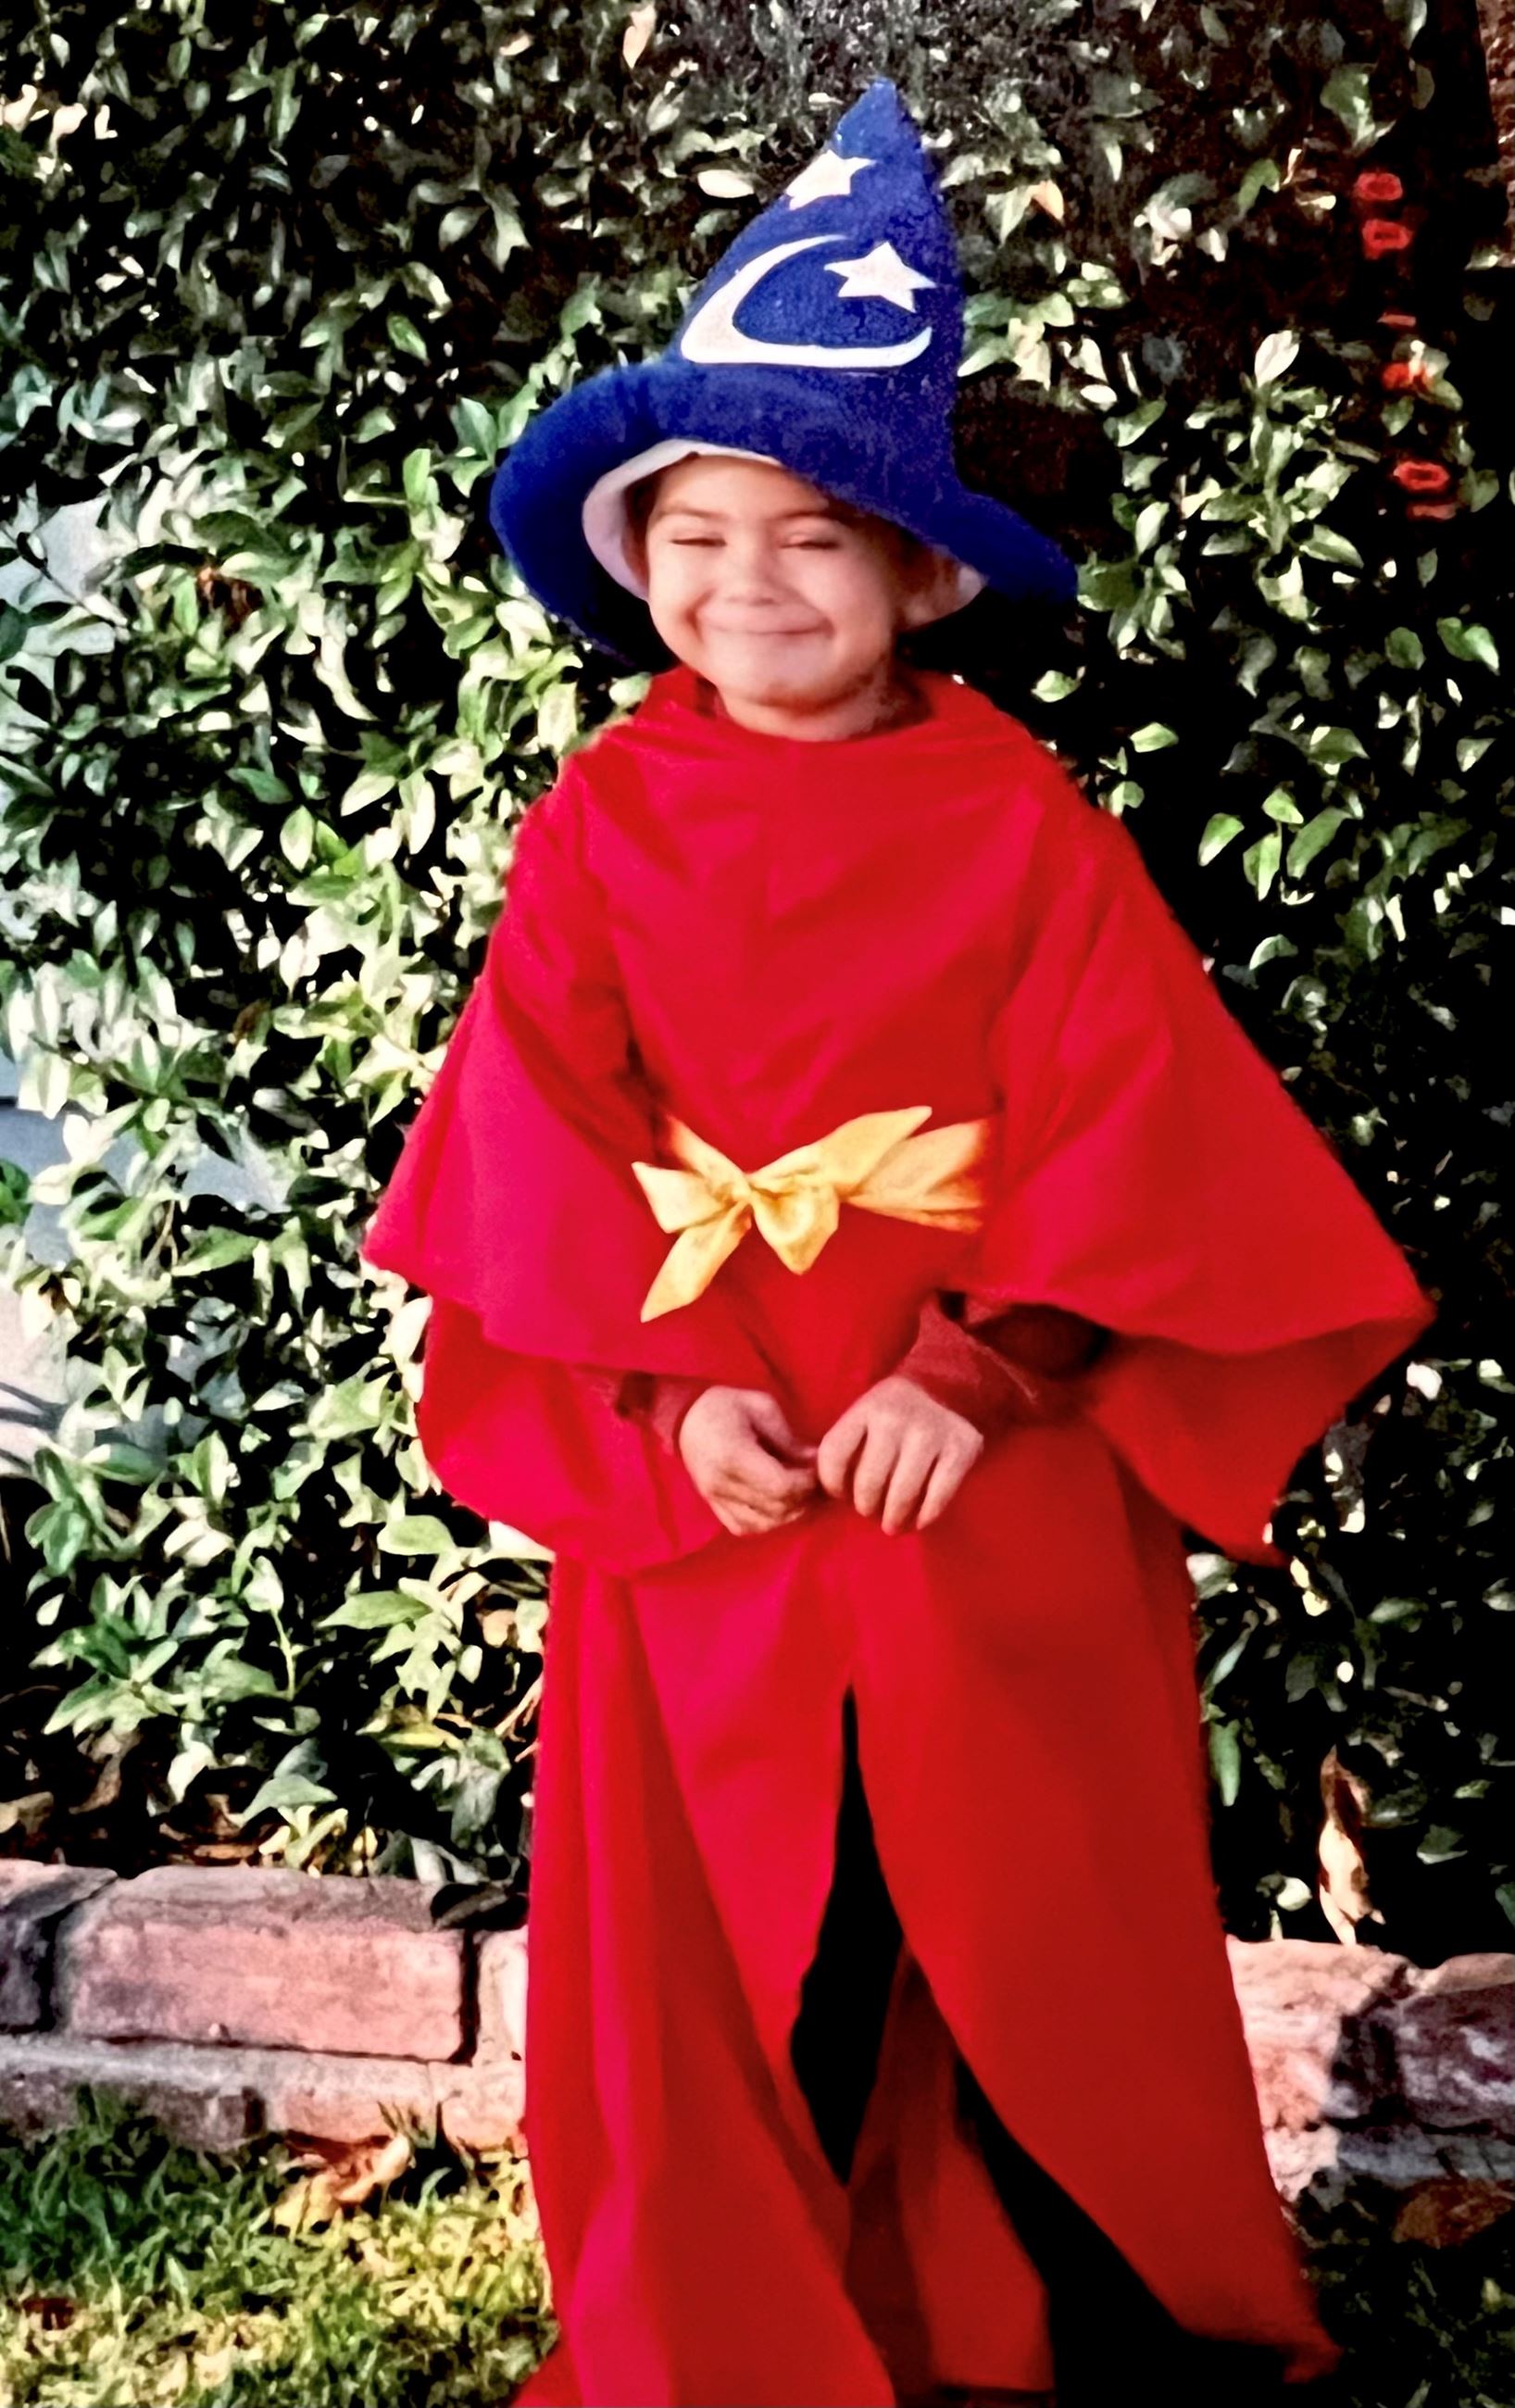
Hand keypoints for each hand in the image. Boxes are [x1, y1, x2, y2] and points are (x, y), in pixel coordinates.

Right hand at [677, 1386, 818, 1537]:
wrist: (687, 1417)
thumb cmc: (727, 1405)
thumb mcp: (762, 1407)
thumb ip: (790, 1440)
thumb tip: (816, 1462)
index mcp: (733, 1454)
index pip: (780, 1486)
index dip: (806, 1483)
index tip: (815, 1470)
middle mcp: (720, 1482)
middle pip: (775, 1507)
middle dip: (803, 1498)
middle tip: (814, 1482)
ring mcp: (714, 1497)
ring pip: (762, 1523)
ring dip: (788, 1513)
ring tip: (799, 1493)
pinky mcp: (712, 1505)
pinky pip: (744, 1526)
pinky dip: (766, 1521)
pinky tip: (777, 1504)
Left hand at [817, 1374, 982, 1535]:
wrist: (948, 1387)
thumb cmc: (896, 1413)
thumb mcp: (866, 1415)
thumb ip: (847, 1445)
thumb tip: (827, 1493)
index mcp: (866, 1408)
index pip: (834, 1455)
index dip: (832, 1484)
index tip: (841, 1495)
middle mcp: (896, 1419)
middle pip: (869, 1482)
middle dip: (865, 1507)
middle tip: (869, 1512)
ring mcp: (931, 1433)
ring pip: (903, 1494)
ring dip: (893, 1518)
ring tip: (891, 1525)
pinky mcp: (960, 1449)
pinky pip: (938, 1497)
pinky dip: (925, 1516)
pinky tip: (918, 1521)